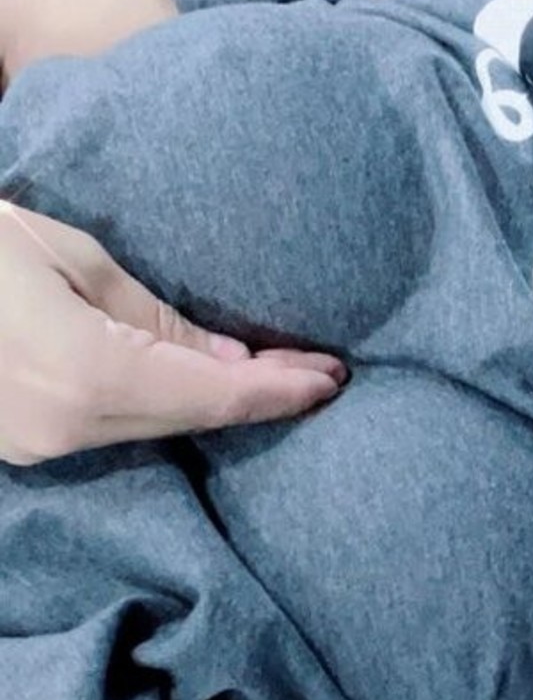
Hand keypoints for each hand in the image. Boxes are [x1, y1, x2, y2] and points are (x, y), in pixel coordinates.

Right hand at [0, 201, 347, 465]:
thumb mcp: (67, 253)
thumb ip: (152, 317)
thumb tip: (227, 362)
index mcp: (85, 377)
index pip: (211, 396)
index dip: (279, 391)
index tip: (334, 377)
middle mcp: (64, 430)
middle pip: (188, 421)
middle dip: (259, 399)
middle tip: (321, 373)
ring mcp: (36, 446)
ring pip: (152, 429)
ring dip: (213, 406)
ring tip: (276, 376)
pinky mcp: (21, 443)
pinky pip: (111, 428)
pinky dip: (161, 407)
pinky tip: (198, 385)